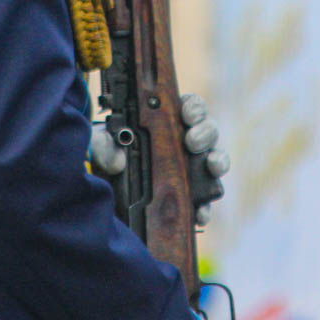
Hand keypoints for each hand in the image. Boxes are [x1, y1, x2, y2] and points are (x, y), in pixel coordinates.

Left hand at [88, 94, 230, 224]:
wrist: (106, 191)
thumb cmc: (111, 156)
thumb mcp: (102, 148)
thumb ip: (103, 147)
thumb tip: (117, 160)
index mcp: (169, 122)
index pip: (189, 107)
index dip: (193, 108)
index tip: (187, 115)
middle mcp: (186, 142)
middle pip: (208, 130)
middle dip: (205, 132)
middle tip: (192, 141)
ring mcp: (193, 170)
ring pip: (215, 160)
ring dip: (217, 161)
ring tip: (211, 167)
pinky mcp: (192, 198)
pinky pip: (207, 202)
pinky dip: (206, 206)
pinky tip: (200, 212)